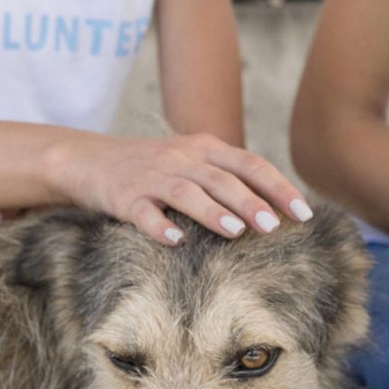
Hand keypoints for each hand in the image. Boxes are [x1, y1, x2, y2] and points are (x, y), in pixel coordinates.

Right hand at [47, 132, 312, 244]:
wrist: (85, 159)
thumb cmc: (153, 167)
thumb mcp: (193, 161)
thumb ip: (230, 177)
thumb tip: (279, 207)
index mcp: (205, 147)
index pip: (250, 164)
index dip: (279, 187)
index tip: (304, 213)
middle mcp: (181, 157)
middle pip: (223, 179)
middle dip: (251, 202)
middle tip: (274, 227)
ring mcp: (151, 176)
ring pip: (187, 192)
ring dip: (213, 212)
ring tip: (237, 232)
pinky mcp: (123, 196)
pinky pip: (143, 212)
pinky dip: (160, 226)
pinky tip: (177, 241)